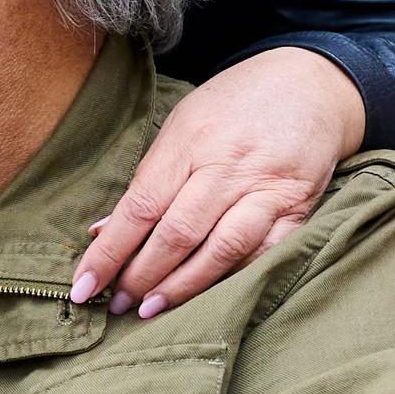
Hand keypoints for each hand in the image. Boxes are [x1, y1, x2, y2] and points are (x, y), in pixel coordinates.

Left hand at [70, 48, 365, 319]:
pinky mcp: (299, 207)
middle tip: (117, 305)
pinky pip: (264, 254)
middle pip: (177, 233)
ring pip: (222, 250)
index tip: (83, 286)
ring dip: (183, 287)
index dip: (109, 252)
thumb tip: (103, 231)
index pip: (140, 206)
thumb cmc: (235, 105)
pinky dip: (233, 279)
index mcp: (190, 140)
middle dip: (141, 276)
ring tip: (152, 309)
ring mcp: (267, 187)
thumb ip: (149, 178)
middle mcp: (229, 165)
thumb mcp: (183, 125)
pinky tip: (209, 297)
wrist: (311, 84)